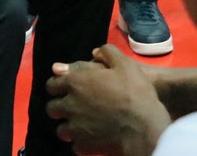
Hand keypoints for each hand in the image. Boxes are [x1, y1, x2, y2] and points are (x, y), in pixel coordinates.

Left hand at [46, 44, 170, 155]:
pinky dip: (81, 142)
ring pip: (61, 129)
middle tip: (72, 107)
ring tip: (80, 125)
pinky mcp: (83, 145)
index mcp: (76, 82)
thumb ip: (107, 53)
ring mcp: (75, 127)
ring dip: (68, 126)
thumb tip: (95, 51)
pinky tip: (91, 138)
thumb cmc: (134, 92)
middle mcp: (70, 105)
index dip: (58, 85)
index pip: (52, 84)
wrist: (144, 126)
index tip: (65, 88)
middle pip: (52, 107)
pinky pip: (74, 145)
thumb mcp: (125, 64)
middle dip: (60, 106)